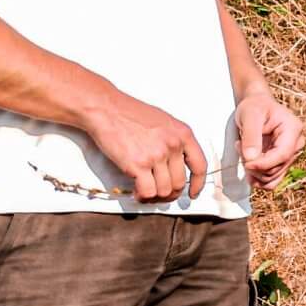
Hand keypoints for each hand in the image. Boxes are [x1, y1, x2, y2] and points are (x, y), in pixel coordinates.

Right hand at [82, 86, 205, 202]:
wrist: (106, 109)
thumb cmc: (129, 113)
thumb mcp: (163, 121)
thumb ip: (174, 141)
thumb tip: (175, 165)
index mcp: (182, 134)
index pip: (199, 166)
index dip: (198, 184)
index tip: (193, 193)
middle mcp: (173, 145)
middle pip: (179, 183)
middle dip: (170, 193)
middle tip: (160, 194)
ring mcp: (156, 155)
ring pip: (164, 191)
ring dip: (155, 196)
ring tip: (146, 191)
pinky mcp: (138, 165)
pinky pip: (148, 192)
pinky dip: (143, 196)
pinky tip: (137, 191)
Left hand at [236, 88, 305, 190]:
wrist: (257, 106)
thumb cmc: (255, 107)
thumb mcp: (250, 116)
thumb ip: (251, 136)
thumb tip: (251, 159)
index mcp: (293, 129)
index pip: (283, 155)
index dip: (264, 164)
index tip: (247, 163)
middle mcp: (296, 144)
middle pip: (277, 168)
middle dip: (255, 165)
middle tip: (240, 147)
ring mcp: (291, 155)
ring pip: (273, 177)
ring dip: (254, 171)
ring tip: (243, 152)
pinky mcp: (282, 162)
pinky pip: (272, 180)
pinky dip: (258, 178)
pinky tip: (248, 166)